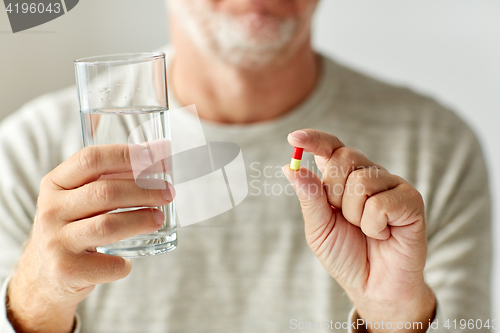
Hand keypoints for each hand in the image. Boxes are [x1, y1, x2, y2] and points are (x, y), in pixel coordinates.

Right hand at [7, 144, 174, 332]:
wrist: (43, 277)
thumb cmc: (73, 229)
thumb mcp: (78, 199)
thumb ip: (110, 178)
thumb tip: (161, 156)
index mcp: (55, 184)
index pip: (90, 159)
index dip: (126, 155)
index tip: (154, 156)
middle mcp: (51, 210)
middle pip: (105, 192)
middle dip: (144, 190)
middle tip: (168, 192)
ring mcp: (55, 241)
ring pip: (108, 225)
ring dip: (141, 220)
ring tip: (159, 218)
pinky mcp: (66, 270)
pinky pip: (108, 263)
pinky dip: (123, 263)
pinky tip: (127, 261)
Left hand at [283, 130, 434, 331]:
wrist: (374, 287)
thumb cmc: (346, 255)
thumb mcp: (319, 228)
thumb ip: (309, 197)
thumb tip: (289, 167)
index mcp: (344, 178)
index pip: (330, 147)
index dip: (314, 139)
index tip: (294, 137)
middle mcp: (368, 174)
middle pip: (344, 157)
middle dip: (334, 193)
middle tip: (343, 218)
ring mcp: (391, 185)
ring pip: (361, 182)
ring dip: (354, 215)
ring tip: (365, 230)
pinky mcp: (411, 200)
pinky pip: (380, 203)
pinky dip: (374, 226)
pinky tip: (383, 235)